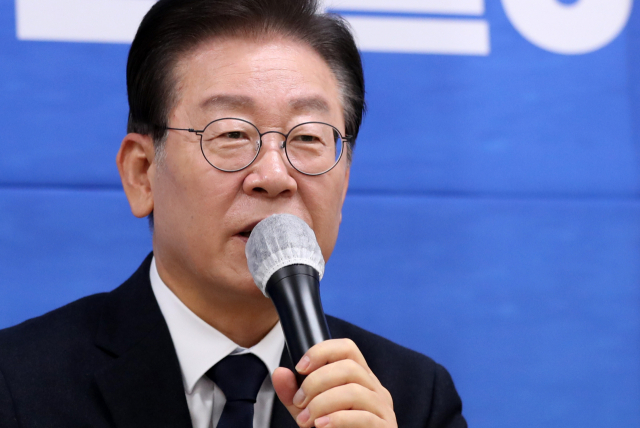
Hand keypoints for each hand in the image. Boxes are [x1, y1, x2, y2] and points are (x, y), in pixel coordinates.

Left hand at [272, 339, 397, 427]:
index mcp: (360, 378)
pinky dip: (337, 420)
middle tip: (300, 402)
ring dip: (322, 403)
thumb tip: (280, 372)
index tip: (300, 368)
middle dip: (316, 382)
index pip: (347, 348)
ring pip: (354, 391)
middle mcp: (375, 388)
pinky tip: (322, 426)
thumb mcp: (307, 412)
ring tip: (306, 420)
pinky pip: (362, 417)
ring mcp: (383, 409)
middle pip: (349, 367)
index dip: (322, 351)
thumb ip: (293, 394)